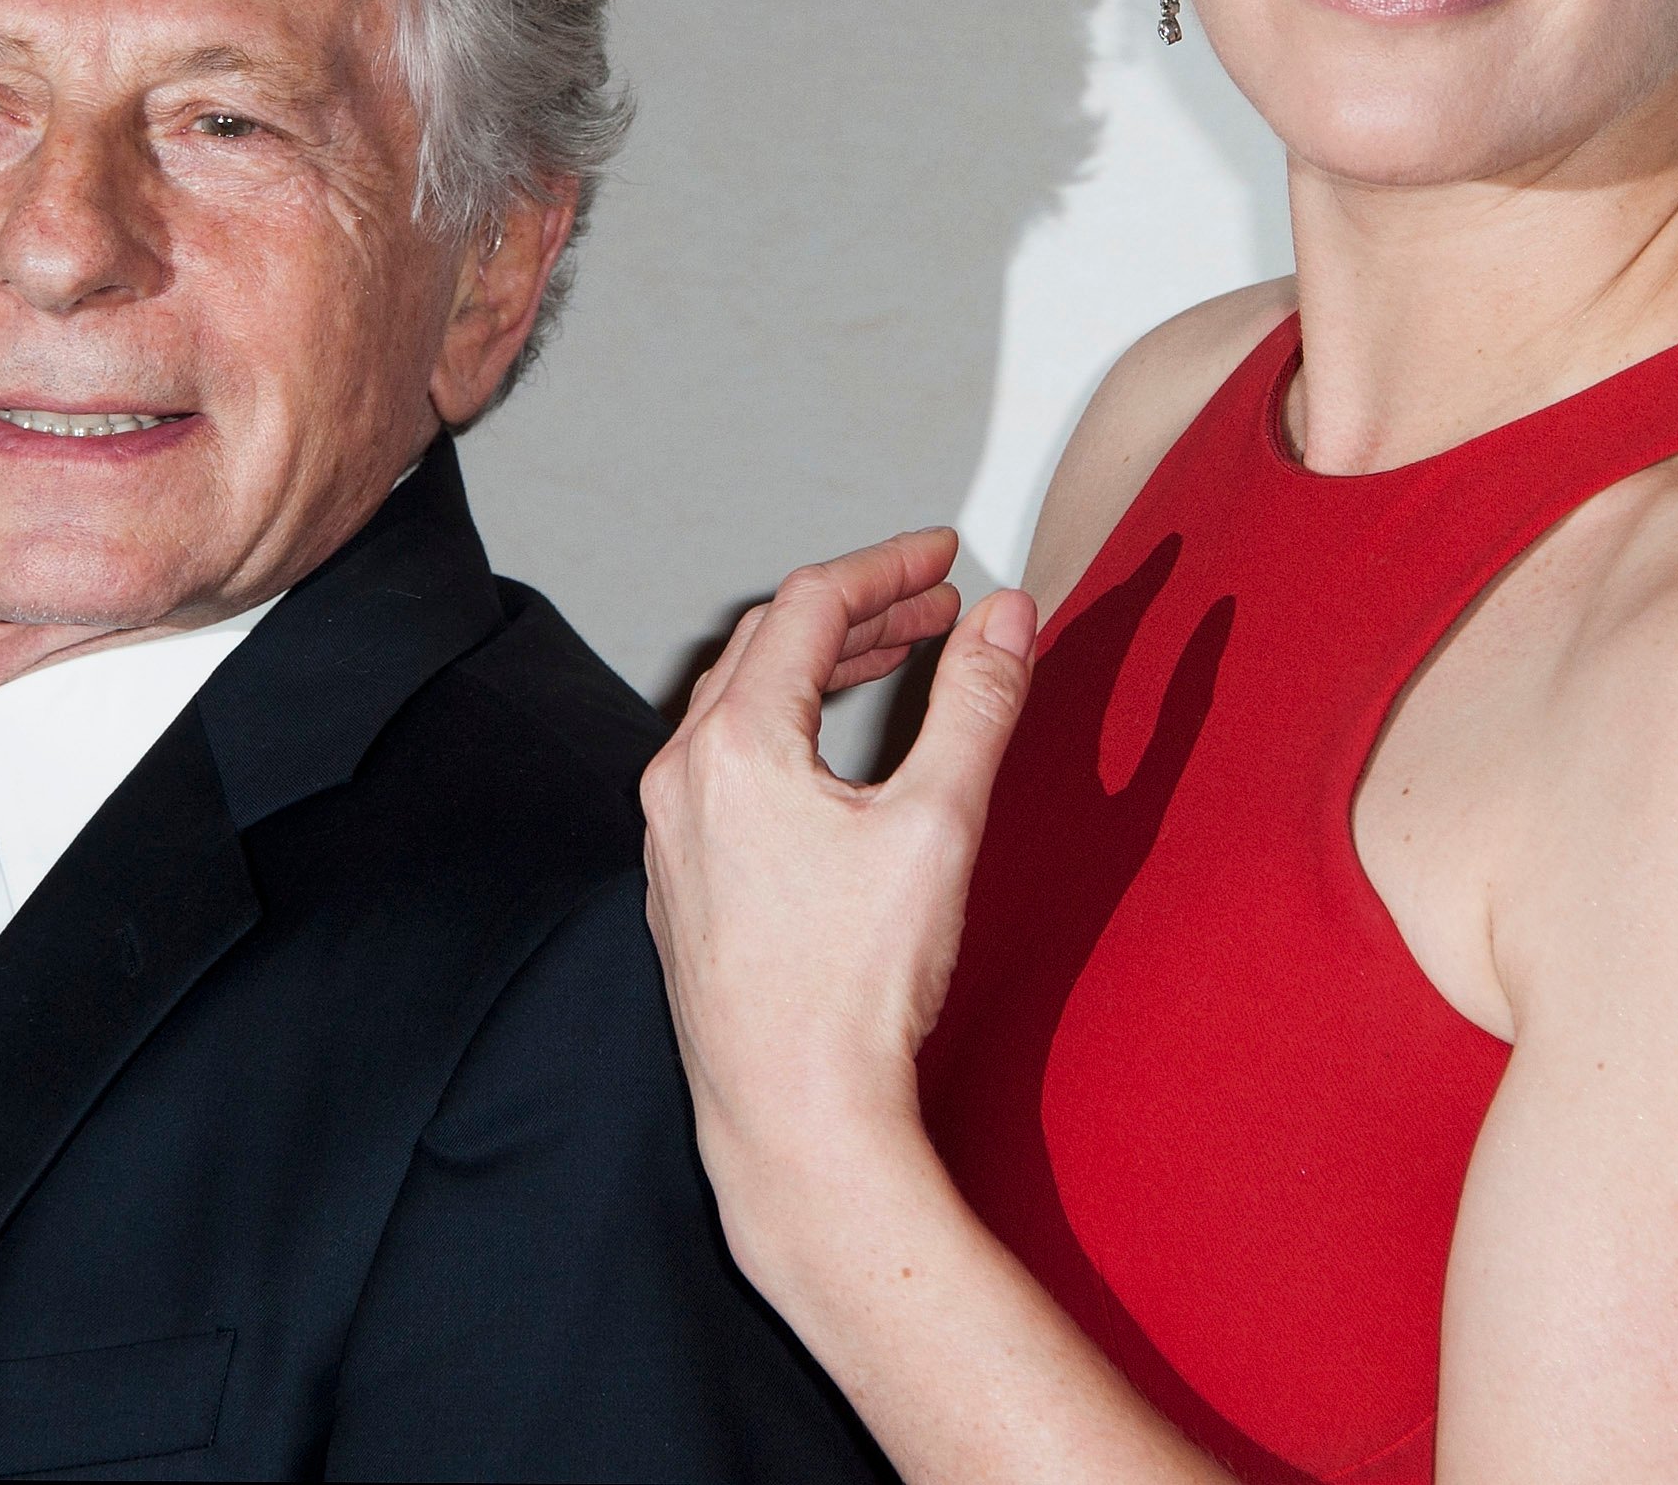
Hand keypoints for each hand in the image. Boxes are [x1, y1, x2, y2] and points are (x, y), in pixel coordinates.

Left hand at [639, 528, 1037, 1278]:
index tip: (946, 554)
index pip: (808, 605)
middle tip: (935, 605)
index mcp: (735, 747)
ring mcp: (672, 837)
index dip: (885, 567)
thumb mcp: (940, 824)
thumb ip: (976, 704)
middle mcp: (682, 780)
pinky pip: (723, 767)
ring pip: (737, 707)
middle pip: (765, 647)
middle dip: (857, 612)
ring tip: (897, 660)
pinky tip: (837, 759)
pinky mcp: (681, 886)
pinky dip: (785, 730)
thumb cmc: (859, 989)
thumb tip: (1005, 615)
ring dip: (818, 669)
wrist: (797, 1123)